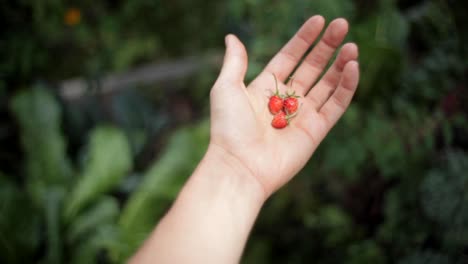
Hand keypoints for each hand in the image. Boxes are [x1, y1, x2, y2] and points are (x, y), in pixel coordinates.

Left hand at [209, 16, 359, 197]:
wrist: (240, 166)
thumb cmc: (229, 128)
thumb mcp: (226, 88)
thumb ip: (235, 62)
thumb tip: (232, 37)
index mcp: (265, 88)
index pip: (289, 57)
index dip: (304, 39)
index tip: (319, 20)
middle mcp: (286, 100)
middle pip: (311, 68)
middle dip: (327, 46)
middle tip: (342, 25)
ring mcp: (302, 116)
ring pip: (327, 85)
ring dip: (340, 65)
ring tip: (351, 46)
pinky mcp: (316, 131)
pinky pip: (336, 105)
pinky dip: (346, 87)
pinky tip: (353, 67)